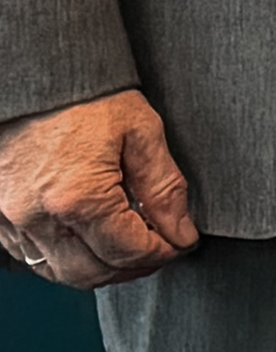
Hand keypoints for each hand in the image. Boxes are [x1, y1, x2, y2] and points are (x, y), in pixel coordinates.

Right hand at [0, 89, 197, 287]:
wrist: (34, 78)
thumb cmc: (83, 97)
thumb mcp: (141, 132)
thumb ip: (164, 187)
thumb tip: (181, 230)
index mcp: (77, 198)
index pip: (129, 251)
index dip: (164, 251)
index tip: (182, 242)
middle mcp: (37, 217)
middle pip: (92, 273)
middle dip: (133, 267)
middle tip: (160, 248)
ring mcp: (11, 221)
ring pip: (59, 271)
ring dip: (99, 268)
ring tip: (129, 244)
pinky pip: (33, 257)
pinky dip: (65, 257)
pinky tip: (90, 237)